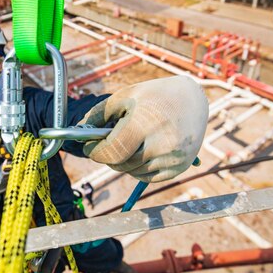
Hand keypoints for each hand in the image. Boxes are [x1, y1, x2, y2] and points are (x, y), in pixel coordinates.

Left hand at [78, 76, 207, 181]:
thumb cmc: (155, 95)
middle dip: (108, 156)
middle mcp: (162, 144)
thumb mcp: (126, 96)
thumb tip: (78, 131)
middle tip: (105, 144)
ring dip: (123, 161)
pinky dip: (138, 167)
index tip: (89, 148)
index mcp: (145, 124)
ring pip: (132, 171)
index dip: (96, 152)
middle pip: (121, 164)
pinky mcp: (179, 168)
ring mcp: (173, 158)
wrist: (193, 99)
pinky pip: (147, 177)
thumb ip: (99, 114)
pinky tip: (141, 150)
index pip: (112, 151)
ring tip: (127, 142)